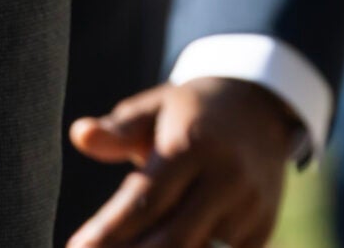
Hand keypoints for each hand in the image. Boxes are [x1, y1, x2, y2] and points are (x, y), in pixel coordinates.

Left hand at [67, 77, 303, 247]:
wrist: (262, 110)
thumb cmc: (193, 113)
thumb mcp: (156, 108)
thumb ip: (118, 129)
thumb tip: (80, 134)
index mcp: (195, 145)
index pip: (146, 201)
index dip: (108, 233)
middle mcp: (226, 177)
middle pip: (172, 240)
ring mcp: (249, 205)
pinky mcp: (263, 227)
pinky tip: (166, 247)